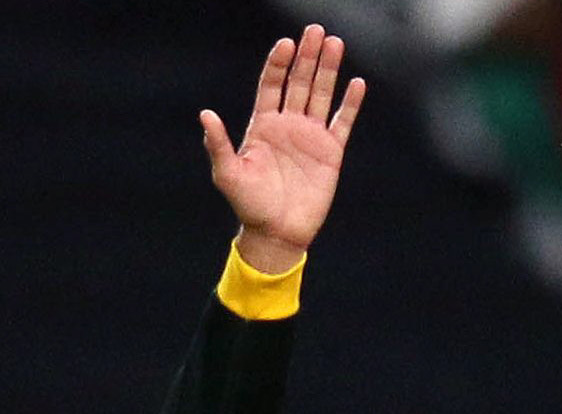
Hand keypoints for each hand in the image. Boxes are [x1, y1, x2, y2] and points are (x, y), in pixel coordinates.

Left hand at [200, 24, 364, 272]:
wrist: (277, 233)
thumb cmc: (249, 205)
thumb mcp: (228, 174)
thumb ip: (217, 144)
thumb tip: (205, 114)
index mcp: (262, 126)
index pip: (272, 86)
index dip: (278, 64)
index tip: (285, 44)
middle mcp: (287, 126)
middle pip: (299, 82)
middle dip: (306, 57)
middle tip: (315, 31)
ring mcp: (310, 137)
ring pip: (321, 94)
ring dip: (328, 70)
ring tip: (335, 43)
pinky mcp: (331, 152)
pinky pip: (342, 122)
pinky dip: (350, 103)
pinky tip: (356, 83)